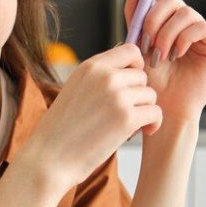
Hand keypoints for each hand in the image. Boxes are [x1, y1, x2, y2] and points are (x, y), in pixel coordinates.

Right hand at [20, 43, 162, 190]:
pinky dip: (153, 123)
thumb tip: (132, 71)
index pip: (130, 50)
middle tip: (126, 111)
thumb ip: (100, 77)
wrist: (50, 157)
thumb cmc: (62, 128)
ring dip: (144, 110)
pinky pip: (155, 113)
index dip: (137, 65)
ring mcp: (117, 96)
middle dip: (138, 94)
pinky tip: (143, 131)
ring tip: (128, 124)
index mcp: (91, 66)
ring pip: (150, 95)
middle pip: (142, 76)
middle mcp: (105, 76)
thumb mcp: (76, 88)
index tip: (132, 82)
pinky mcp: (127, 118)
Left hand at [124, 0, 205, 122]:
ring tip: (159, 57)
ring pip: (185, 12)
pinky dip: (183, 39)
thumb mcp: (136, 44)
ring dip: (166, 34)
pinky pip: (200, 27)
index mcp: (168, 19)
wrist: (162, 108)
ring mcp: (203, 32)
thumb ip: (135, 15)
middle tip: (144, 43)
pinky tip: (175, 56)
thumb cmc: (149, 80)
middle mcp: (187, 22)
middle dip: (153, 18)